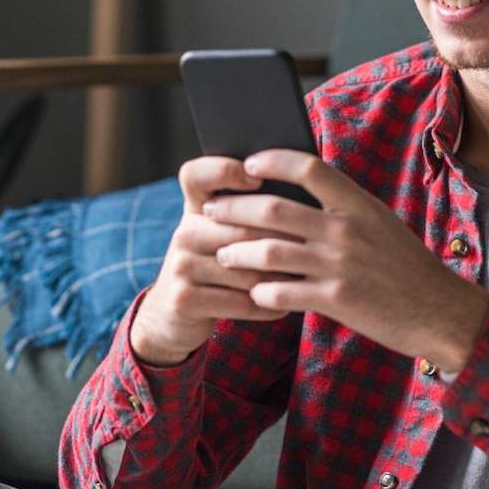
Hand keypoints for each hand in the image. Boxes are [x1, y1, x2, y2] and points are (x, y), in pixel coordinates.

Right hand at [129, 156, 294, 366]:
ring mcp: (181, 266)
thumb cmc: (217, 269)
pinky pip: (239, 301)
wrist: (173, 318)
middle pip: (242, 228)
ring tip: (306, 279)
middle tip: (315, 246)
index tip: (257, 178)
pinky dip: (267, 305)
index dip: (223, 170)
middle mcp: (184, 233)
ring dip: (281, 278)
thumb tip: (302, 198)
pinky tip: (285, 306)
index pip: (196, 174)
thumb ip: (249, 215)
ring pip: (246, 269)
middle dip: (283, 240)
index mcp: (195, 209)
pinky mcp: (184, 300)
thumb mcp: (222, 236)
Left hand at [204, 149, 488, 371]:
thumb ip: (344, 207)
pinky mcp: (337, 300)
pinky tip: (253, 292)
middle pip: (275, 208)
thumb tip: (299, 188)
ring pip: (270, 250)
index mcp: (359, 204)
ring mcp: (340, 265)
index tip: (248, 164)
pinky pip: (283, 292)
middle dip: (235, 208)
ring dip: (238, 251)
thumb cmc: (405, 266)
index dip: (273, 160)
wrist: (439, 311)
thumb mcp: (380, 223)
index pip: (310, 167)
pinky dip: (261, 291)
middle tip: (212, 211)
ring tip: (224, 254)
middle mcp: (347, 229)